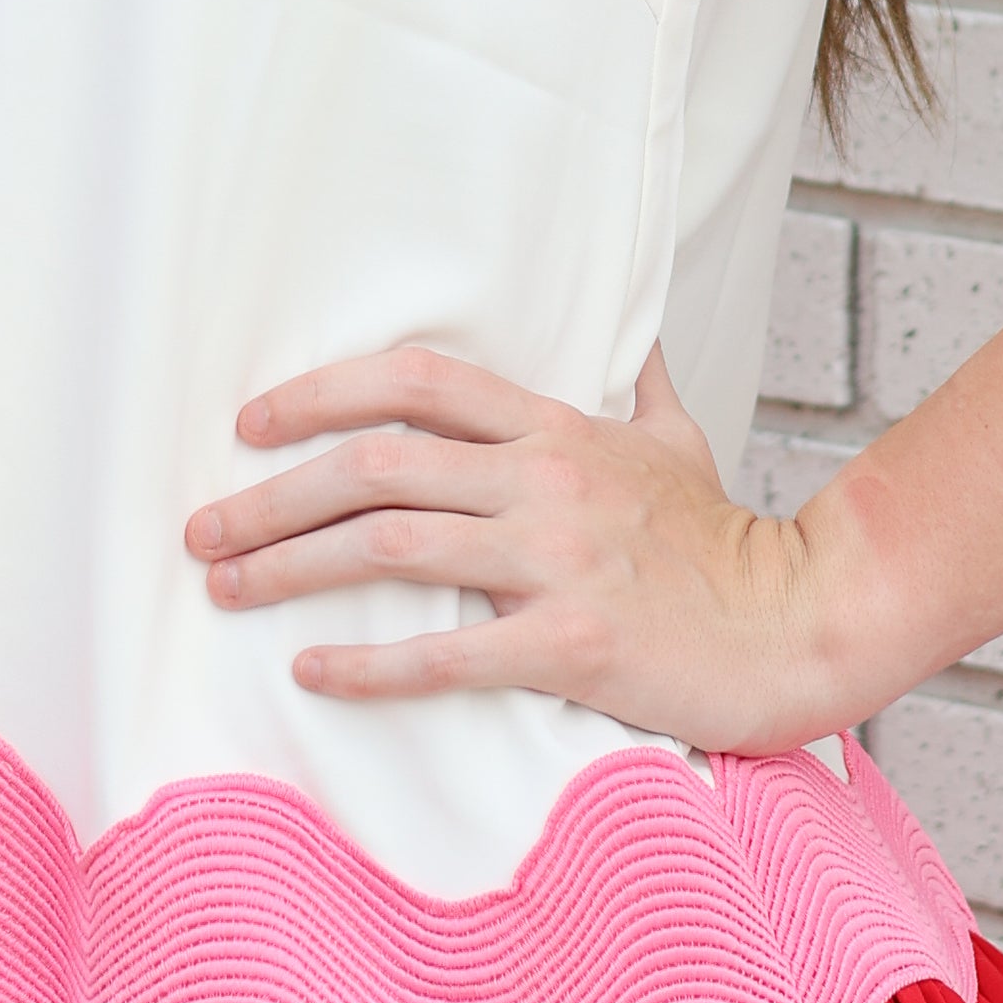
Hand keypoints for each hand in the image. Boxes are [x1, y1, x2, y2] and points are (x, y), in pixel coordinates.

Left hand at [180, 339, 863, 754]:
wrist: (801, 625)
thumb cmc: (727, 545)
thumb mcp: (681, 442)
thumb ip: (639, 387)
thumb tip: (634, 333)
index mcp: (556, 430)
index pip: (416, 382)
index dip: (322, 393)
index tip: (251, 423)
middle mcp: (546, 482)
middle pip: (376, 465)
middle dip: (271, 494)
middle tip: (202, 527)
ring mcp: (559, 561)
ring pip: (391, 546)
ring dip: (290, 566)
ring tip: (225, 587)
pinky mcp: (572, 645)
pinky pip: (445, 652)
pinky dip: (367, 662)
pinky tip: (311, 669)